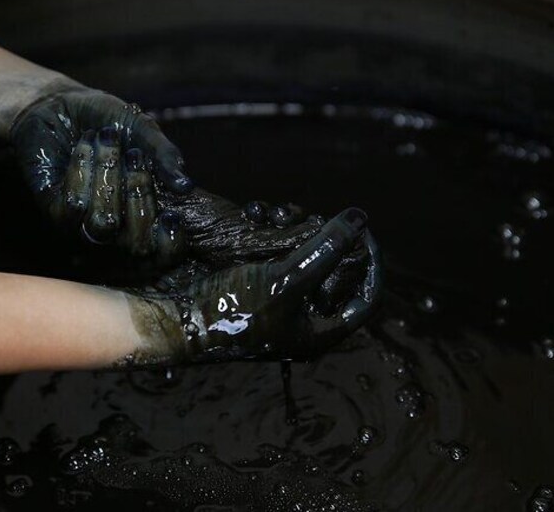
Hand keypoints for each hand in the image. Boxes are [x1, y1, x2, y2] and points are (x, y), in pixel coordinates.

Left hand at [10, 87, 191, 263]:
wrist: (62, 104)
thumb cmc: (109, 121)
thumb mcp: (144, 132)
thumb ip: (165, 157)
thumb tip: (185, 185)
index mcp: (143, 213)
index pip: (162, 252)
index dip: (171, 243)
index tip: (172, 214)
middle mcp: (116, 228)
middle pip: (136, 245)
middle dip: (139, 195)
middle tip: (134, 155)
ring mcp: (83, 224)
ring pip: (104, 224)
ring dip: (109, 176)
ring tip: (106, 139)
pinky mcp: (54, 211)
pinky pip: (74, 206)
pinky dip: (83, 170)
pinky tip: (85, 144)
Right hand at [120, 208, 381, 365]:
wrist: (180, 321)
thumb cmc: (236, 310)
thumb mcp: (287, 278)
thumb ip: (325, 249)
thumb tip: (360, 219)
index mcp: (319, 334)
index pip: (366, 299)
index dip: (373, 266)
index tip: (365, 233)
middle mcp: (304, 327)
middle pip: (339, 283)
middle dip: (337, 249)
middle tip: (332, 221)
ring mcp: (282, 312)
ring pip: (311, 271)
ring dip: (309, 243)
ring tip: (300, 218)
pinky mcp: (261, 297)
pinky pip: (286, 268)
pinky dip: (287, 246)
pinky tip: (275, 225)